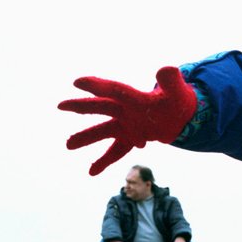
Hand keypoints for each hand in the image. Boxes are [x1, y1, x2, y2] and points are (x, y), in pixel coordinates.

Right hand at [58, 66, 196, 175]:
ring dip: (85, 138)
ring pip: (103, 132)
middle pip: (101, 108)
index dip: (97, 86)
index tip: (77, 82)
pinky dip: (103, 161)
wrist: (180, 116)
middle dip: (81, 106)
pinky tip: (90, 172)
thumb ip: (171, 81)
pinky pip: (115, 152)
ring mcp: (126, 126)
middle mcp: (126, 111)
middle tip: (61, 105)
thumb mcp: (178, 92)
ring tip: (68, 145)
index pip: (114, 90)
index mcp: (135, 98)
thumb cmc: (177, 101)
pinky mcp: (130, 140)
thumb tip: (167, 69)